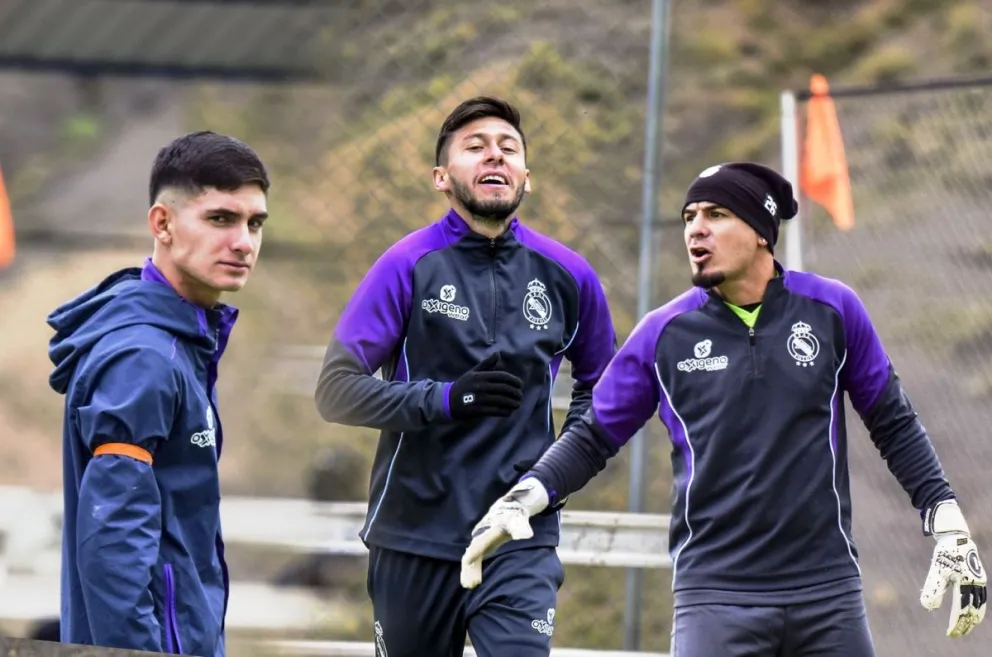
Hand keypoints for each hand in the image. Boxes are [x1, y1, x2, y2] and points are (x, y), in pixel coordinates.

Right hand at [448, 353, 522, 420]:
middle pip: (504, 388)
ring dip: (512, 403)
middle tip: (520, 395)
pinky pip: (496, 411)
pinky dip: (505, 412)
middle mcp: (481, 386)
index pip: (503, 376)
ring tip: (517, 404)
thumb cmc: (463, 386)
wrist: (448, 401)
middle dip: (515, 392)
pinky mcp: (479, 410)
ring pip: (502, 400)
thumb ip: (487, 364)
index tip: (520, 385)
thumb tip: (498, 354)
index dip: (514, 380)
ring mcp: (480, 399)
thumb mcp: (473, 372)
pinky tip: (509, 412)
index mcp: (481, 376)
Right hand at [460, 478, 548, 588]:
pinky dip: (473, 570)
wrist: (511, 509)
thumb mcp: (518, 520)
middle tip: (470, 584)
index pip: (478, 544)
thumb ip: (520, 528)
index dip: (474, 554)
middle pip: (471, 554)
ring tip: (470, 585)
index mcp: (487, 531)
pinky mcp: (482, 547)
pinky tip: (474, 582)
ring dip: (470, 571)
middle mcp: (481, 537)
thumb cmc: (514, 515)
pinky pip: (475, 560)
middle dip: (470, 569)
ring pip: (471, 559)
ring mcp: (480, 542)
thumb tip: (526, 536)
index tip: (470, 562)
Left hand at [920, 499, 987, 637]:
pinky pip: (978, 597)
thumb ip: (934, 588)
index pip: (963, 610)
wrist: (955, 534)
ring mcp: (978, 580)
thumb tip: (929, 607)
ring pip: (978, 605)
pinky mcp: (976, 576)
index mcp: (969, 583)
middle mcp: (977, 583)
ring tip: (964, 627)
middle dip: (965, 624)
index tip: (949, 633)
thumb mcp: (937, 569)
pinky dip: (975, 607)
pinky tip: (968, 611)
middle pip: (974, 610)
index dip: (957, 623)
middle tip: (956, 634)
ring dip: (971, 617)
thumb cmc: (946, 551)